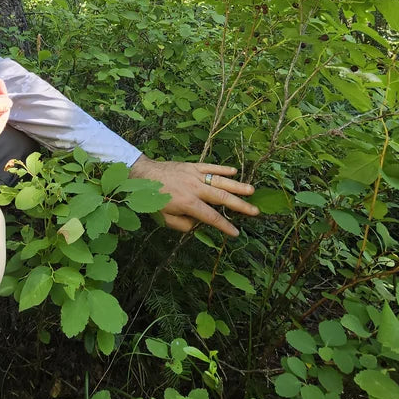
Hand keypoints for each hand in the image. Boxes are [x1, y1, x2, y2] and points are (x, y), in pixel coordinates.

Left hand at [128, 155, 258, 235]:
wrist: (143, 175)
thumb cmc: (152, 199)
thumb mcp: (165, 219)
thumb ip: (183, 224)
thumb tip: (198, 224)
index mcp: (188, 203)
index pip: (211, 216)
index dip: (224, 226)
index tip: (236, 232)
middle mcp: (194, 188)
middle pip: (221, 197)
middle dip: (240, 205)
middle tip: (255, 211)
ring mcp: (194, 175)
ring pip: (219, 180)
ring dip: (236, 185)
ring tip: (251, 190)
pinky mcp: (191, 166)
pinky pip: (209, 167)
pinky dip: (222, 169)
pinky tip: (234, 171)